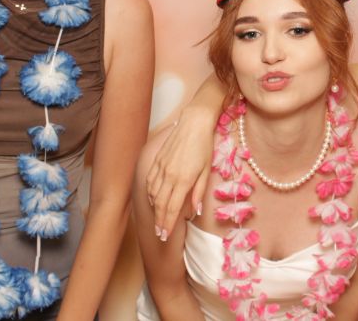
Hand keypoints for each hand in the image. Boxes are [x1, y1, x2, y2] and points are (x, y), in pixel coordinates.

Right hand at [145, 107, 212, 237]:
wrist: (194, 122)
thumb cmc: (204, 145)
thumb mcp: (206, 170)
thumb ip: (199, 191)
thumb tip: (195, 211)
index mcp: (183, 180)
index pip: (172, 208)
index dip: (168, 224)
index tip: (165, 236)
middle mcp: (169, 175)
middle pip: (160, 204)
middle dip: (159, 221)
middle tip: (159, 234)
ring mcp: (161, 167)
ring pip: (153, 194)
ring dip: (154, 209)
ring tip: (157, 220)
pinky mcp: (157, 160)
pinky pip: (150, 181)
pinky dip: (150, 193)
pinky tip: (154, 199)